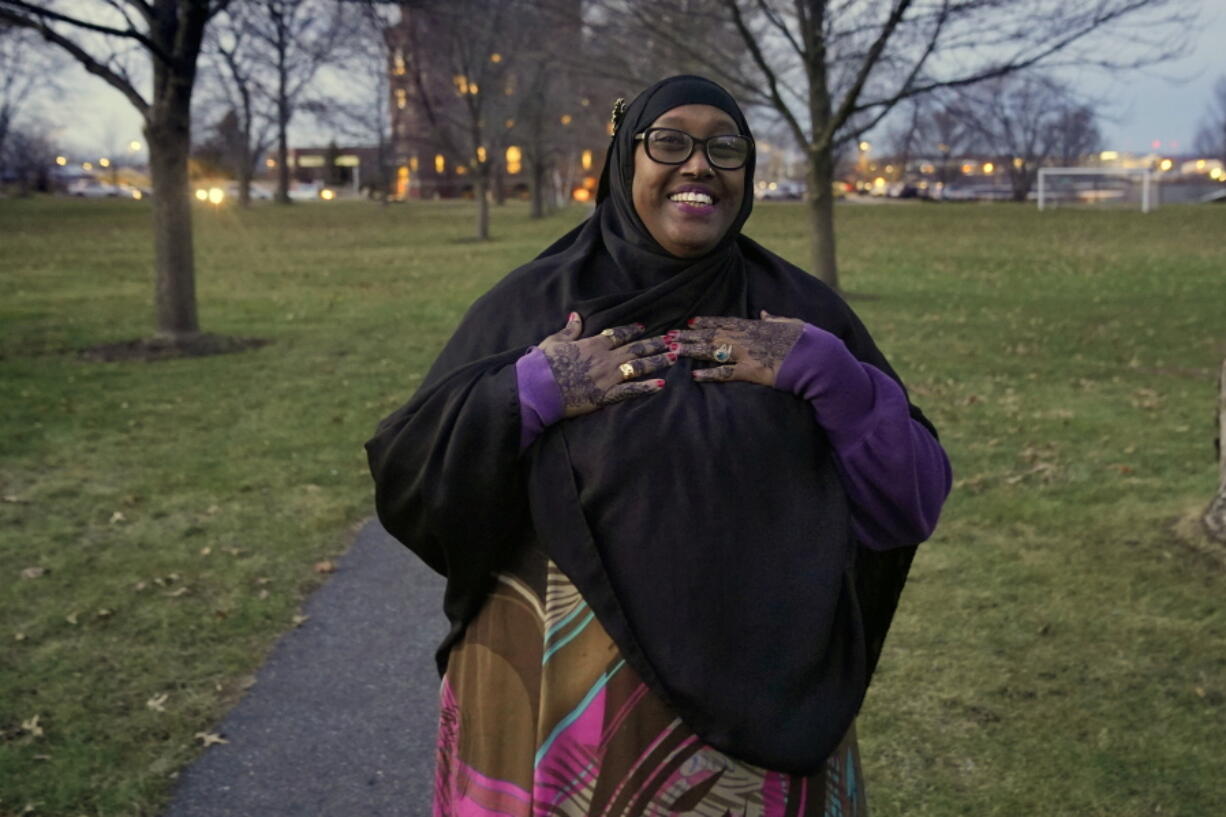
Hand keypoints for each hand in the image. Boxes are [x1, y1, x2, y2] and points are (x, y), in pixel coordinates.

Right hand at [538, 312, 675, 417]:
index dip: (632, 330)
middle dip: (655, 343)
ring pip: (638, 366)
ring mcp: (607, 377)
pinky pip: (631, 390)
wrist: (537, 387)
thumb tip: (576, 315)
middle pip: (635, 348)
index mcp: (592, 344)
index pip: (618, 334)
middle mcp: (605, 358)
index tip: (644, 326)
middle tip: (672, 340)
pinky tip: (662, 384)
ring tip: (674, 356)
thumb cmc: (542, 364)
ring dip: (658, 360)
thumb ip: (569, 329)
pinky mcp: (605, 395)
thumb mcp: (554, 341)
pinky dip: (647, 388)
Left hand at [669, 310, 803, 386]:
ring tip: (674, 351)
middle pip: (712, 335)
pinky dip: (710, 374)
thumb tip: (765, 314)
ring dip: (692, 351)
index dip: (706, 322)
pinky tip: (695, 375)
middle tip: (670, 337)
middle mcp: (747, 338)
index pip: (725, 322)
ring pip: (713, 351)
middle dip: (690, 336)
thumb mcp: (790, 324)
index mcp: (756, 326)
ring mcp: (748, 354)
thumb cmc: (806, 341)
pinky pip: (726, 373)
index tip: (690, 322)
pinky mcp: (752, 372)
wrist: (817, 357)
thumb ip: (775, 319)